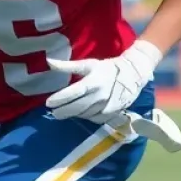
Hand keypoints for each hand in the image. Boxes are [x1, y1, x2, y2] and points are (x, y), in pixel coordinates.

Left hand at [45, 40, 161, 122]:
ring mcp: (107, 106)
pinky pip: (95, 118)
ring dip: (74, 114)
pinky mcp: (112, 113)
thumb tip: (48, 62)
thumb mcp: (87, 65)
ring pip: (85, 114)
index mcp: (93, 81)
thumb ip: (67, 66)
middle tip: (53, 112)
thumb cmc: (106, 68)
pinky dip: (86, 116)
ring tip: (65, 111)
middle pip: (78, 107)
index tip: (48, 103)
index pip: (74, 92)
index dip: (60, 98)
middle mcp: (100, 95)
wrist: (132, 75)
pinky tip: (80, 113)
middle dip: (63, 111)